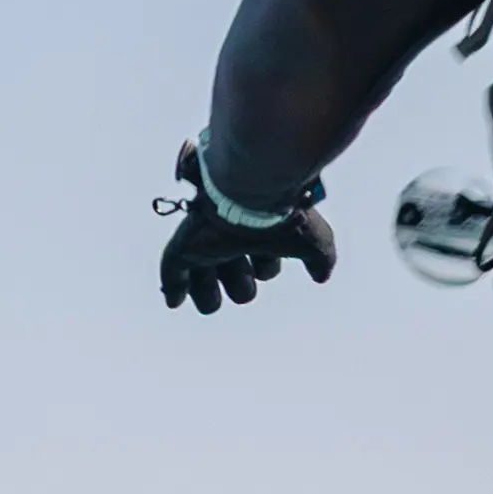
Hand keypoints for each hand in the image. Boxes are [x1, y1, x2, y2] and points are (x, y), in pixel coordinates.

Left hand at [158, 141, 335, 313]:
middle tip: (245, 282)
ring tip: (210, 303)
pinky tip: (172, 302)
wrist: (252, 190)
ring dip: (205, 290)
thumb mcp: (312, 240)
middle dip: (239, 283)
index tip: (267, 268)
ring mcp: (205, 239)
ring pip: (200, 272)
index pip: (261, 257)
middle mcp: (230, 234)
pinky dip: (173, 287)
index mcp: (259, 230)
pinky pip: (172, 269)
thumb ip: (320, 258)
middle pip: (231, 268)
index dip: (266, 269)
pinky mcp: (184, 244)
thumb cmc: (282, 212)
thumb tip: (320, 275)